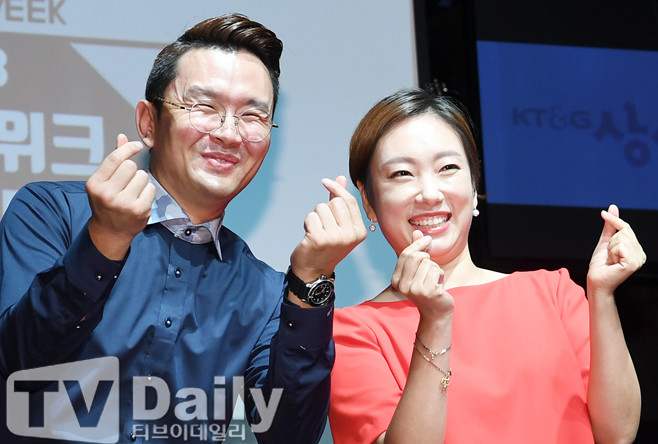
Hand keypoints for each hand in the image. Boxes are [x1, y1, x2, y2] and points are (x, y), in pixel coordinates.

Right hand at [86, 134, 155, 259]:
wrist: (110, 232)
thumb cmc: (106, 203)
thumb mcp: (103, 181)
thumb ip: (113, 160)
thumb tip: (122, 137)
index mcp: (95, 184)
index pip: (114, 158)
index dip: (128, 148)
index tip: (136, 146)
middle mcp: (107, 194)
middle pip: (131, 166)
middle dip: (132, 170)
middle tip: (127, 182)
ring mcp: (124, 203)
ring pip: (143, 176)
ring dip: (141, 181)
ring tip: (132, 192)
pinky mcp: (139, 210)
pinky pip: (151, 188)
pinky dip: (148, 192)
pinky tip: (139, 200)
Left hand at [290, 176, 366, 282]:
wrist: (313, 272)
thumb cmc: (326, 247)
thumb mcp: (339, 226)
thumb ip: (341, 201)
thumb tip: (340, 177)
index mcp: (360, 232)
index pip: (350, 201)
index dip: (337, 188)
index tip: (325, 181)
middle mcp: (350, 235)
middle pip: (335, 202)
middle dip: (325, 208)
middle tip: (323, 225)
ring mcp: (335, 238)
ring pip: (321, 208)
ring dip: (315, 217)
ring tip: (317, 231)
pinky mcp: (319, 239)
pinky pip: (311, 216)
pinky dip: (307, 223)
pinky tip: (309, 236)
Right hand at [392, 230, 453, 319]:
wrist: (436, 312)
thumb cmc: (428, 289)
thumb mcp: (419, 270)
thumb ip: (417, 251)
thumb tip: (417, 232)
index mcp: (396, 279)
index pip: (405, 254)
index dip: (418, 244)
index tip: (427, 239)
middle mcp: (403, 285)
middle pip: (416, 256)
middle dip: (427, 257)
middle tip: (431, 267)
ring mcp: (415, 289)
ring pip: (428, 263)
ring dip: (435, 268)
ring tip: (434, 280)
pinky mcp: (428, 292)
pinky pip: (436, 270)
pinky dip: (440, 275)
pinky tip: (439, 285)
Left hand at [587, 204, 645, 295]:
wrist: (596, 281)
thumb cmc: (600, 265)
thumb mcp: (605, 241)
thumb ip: (610, 226)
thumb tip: (613, 208)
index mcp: (636, 249)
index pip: (626, 228)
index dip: (614, 220)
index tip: (602, 213)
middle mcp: (640, 254)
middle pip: (624, 232)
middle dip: (610, 242)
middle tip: (609, 256)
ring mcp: (639, 259)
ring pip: (621, 238)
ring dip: (610, 248)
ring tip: (611, 260)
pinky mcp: (634, 263)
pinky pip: (621, 246)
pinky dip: (612, 252)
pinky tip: (613, 262)